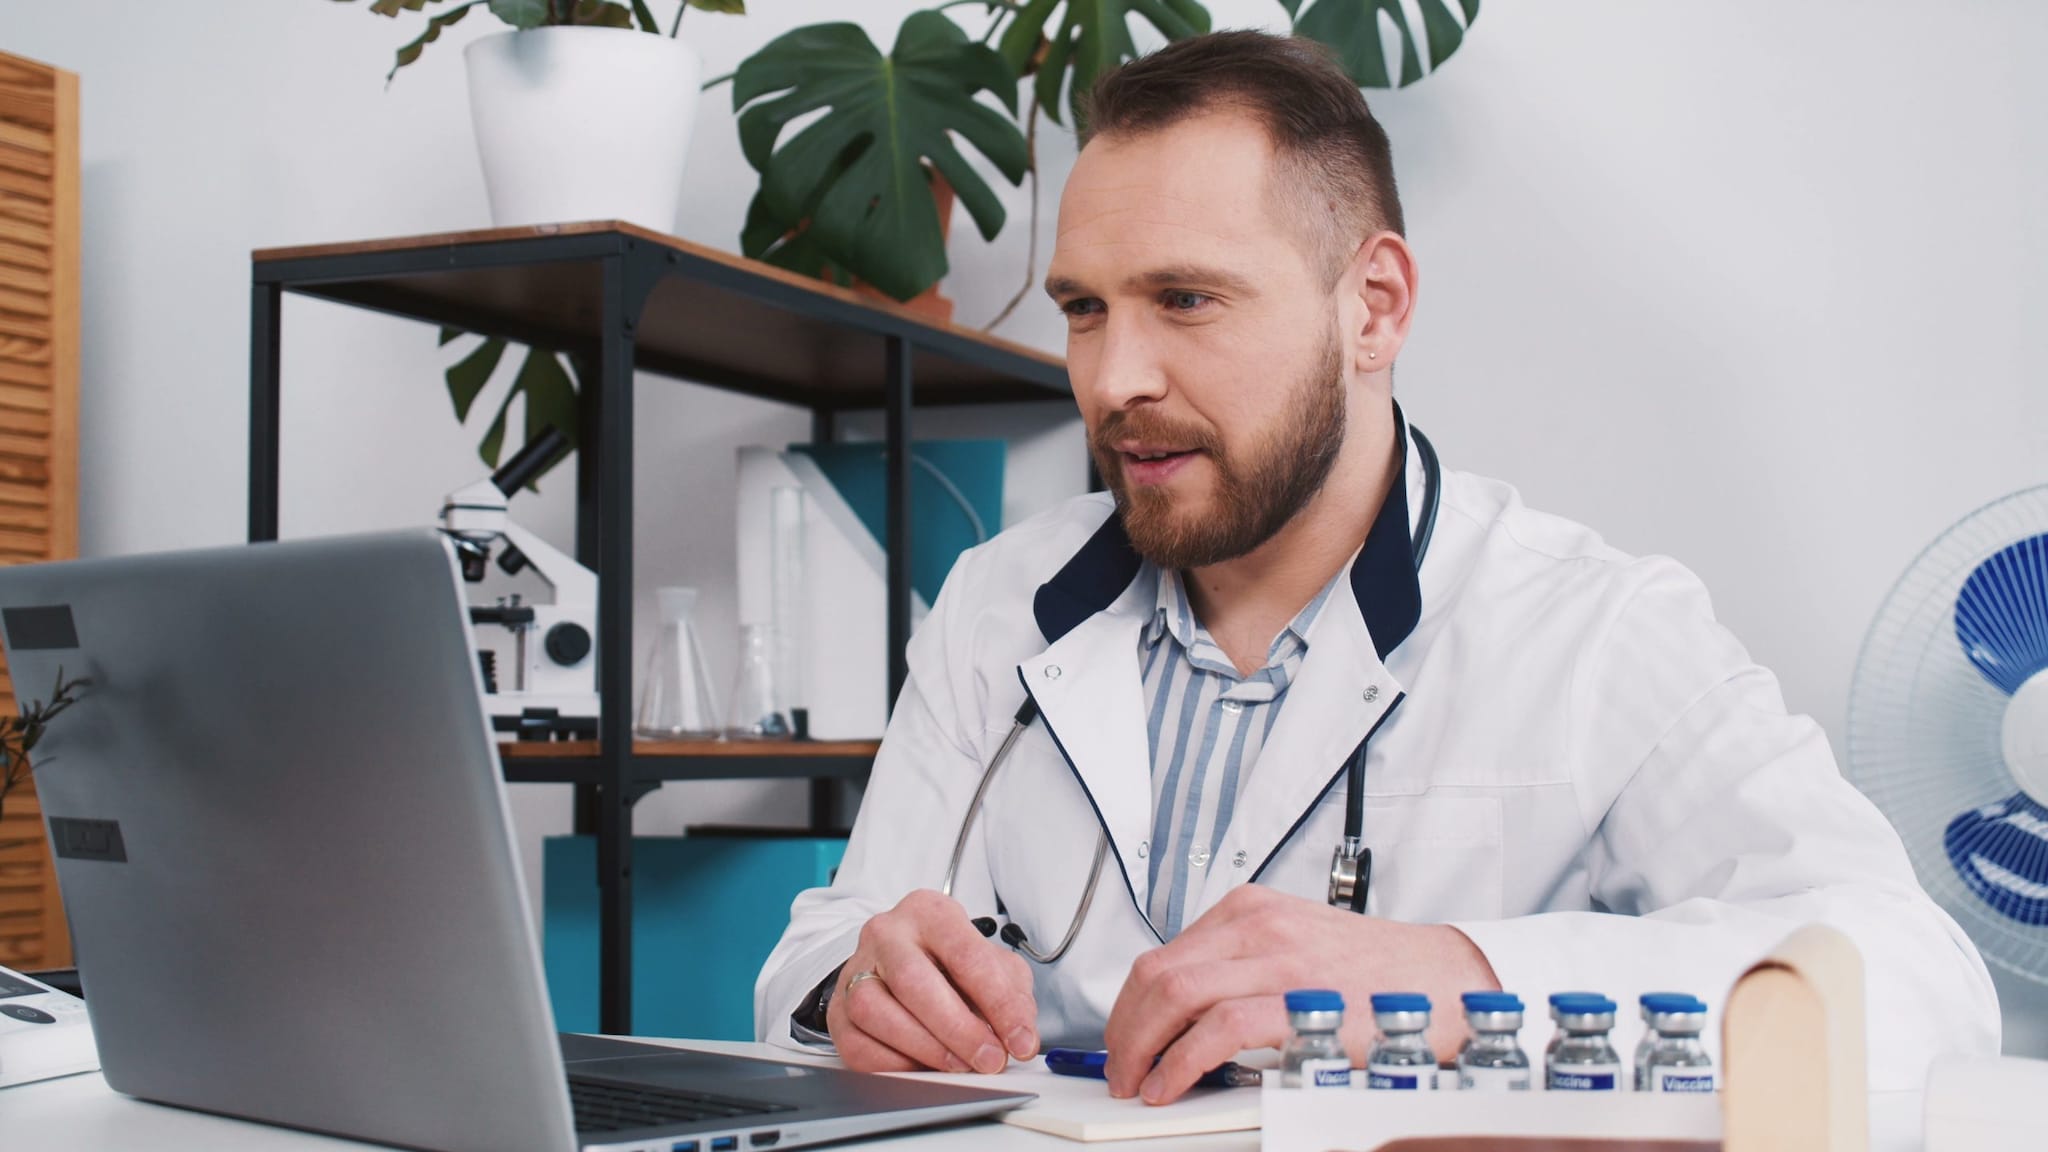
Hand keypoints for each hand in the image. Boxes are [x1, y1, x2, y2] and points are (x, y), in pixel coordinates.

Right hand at [827, 889, 1039, 1074]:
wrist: (898, 960)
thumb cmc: (948, 963)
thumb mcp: (991, 964)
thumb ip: (1011, 993)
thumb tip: (1019, 1033)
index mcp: (930, 913)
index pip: (966, 955)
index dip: (999, 1003)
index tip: (1020, 1040)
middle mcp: (887, 934)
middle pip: (914, 981)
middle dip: (959, 1029)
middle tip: (989, 1059)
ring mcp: (856, 970)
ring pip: (875, 1010)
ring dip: (925, 1048)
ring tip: (958, 1066)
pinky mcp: (837, 1010)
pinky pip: (857, 1045)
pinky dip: (893, 1065)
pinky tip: (921, 1068)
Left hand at [1102, 885, 1497, 1103]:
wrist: (1444, 978)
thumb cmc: (1375, 970)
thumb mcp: (1295, 943)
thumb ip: (1240, 965)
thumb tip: (1182, 1012)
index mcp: (1250, 909)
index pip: (1160, 955)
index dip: (1128, 1007)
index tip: (1123, 1039)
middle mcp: (1257, 926)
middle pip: (1155, 973)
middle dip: (1123, 1028)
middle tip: (1119, 1067)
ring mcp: (1279, 960)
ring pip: (1174, 994)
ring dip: (1140, 1047)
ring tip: (1137, 1081)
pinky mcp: (1300, 1001)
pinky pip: (1218, 1028)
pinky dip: (1181, 1061)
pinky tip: (1172, 1083)